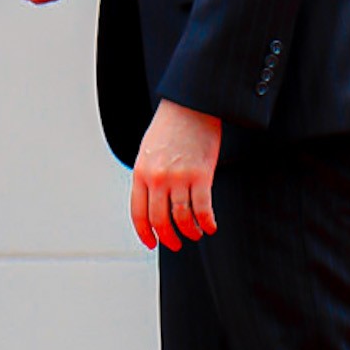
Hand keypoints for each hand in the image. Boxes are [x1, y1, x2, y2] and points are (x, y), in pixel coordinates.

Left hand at [130, 99, 220, 250]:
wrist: (190, 105)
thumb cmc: (170, 127)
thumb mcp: (148, 151)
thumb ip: (147, 176)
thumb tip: (152, 202)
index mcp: (141, 173)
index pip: (138, 213)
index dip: (145, 233)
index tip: (152, 243)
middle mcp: (157, 178)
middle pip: (160, 220)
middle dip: (168, 238)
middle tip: (175, 244)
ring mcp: (179, 177)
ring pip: (182, 218)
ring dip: (189, 231)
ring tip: (195, 234)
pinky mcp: (201, 175)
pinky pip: (203, 208)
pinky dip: (207, 222)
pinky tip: (210, 226)